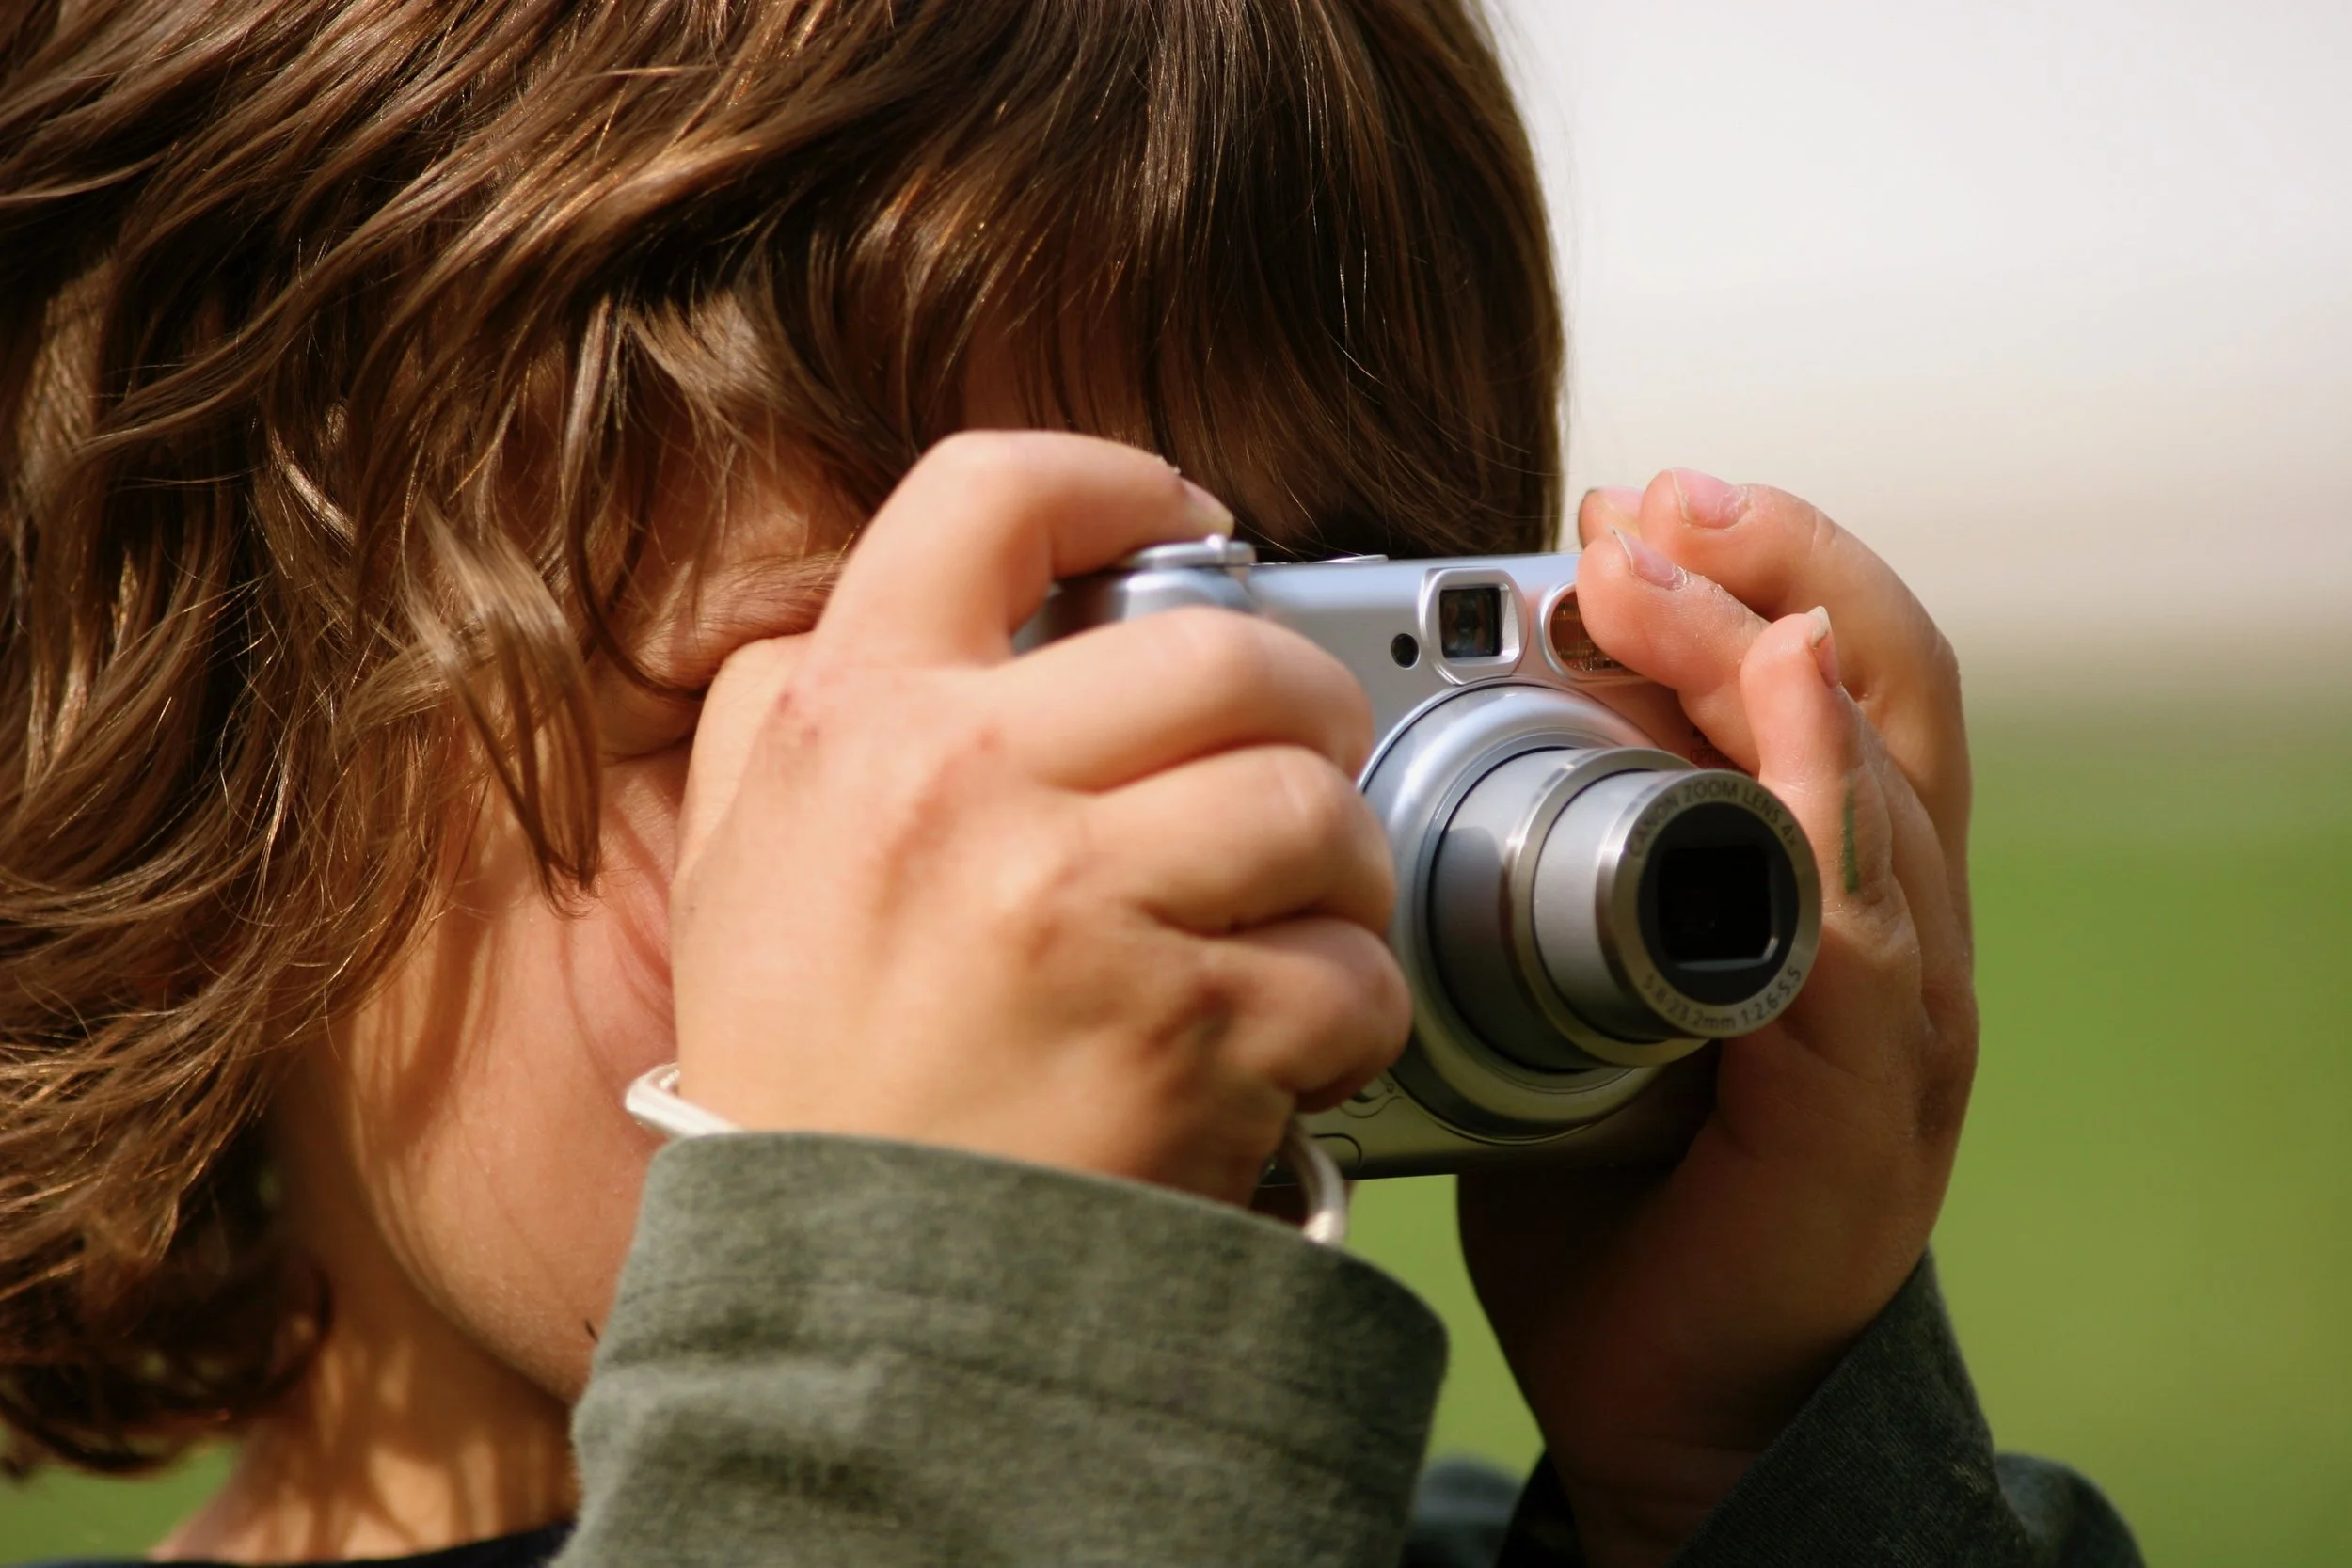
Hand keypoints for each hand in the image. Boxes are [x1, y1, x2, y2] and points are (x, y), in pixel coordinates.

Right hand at [667, 432, 1410, 1203]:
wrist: (830, 1305)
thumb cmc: (800, 1084)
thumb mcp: (734, 867)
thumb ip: (788, 712)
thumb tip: (915, 603)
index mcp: (852, 722)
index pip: (989, 492)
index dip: (1114, 480)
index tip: (1185, 516)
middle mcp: (962, 789)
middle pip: (1224, 651)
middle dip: (1302, 702)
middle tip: (1297, 760)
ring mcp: (1077, 912)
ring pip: (1314, 803)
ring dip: (1343, 865)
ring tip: (1300, 920)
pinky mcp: (1183, 1038)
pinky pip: (1351, 974)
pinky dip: (1353, 1013)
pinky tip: (1290, 1048)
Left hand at [1459, 471, 1977, 1566]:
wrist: (1663, 1375)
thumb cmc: (1613, 1168)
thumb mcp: (1561, 978)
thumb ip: (1535, 864)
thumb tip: (1390, 739)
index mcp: (1818, 874)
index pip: (1827, 669)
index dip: (1746, 565)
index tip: (1621, 502)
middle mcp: (1883, 917)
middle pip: (1882, 684)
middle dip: (1769, 566)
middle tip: (1644, 500)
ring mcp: (1894, 1009)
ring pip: (1876, 786)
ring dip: (1765, 664)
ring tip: (1665, 574)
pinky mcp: (1862, 1105)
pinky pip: (1854, 939)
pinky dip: (1817, 822)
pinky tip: (1775, 740)